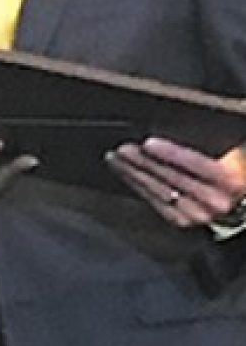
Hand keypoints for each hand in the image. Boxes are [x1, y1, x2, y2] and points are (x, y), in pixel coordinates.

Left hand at [106, 137, 245, 226]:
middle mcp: (217, 201)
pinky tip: (124, 173)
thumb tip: (175, 124)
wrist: (228, 194)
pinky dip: (136, 186)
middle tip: (123, 149)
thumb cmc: (220, 165)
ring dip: (134, 173)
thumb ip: (200, 141)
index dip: (172, 154)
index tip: (149, 143)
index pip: (199, 165)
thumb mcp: (218, 149)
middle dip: (144, 162)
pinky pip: (154, 203)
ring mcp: (198, 214)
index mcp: (229, 179)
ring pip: (160, 191)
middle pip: (174, 178)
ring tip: (116, 159)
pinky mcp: (182, 221)